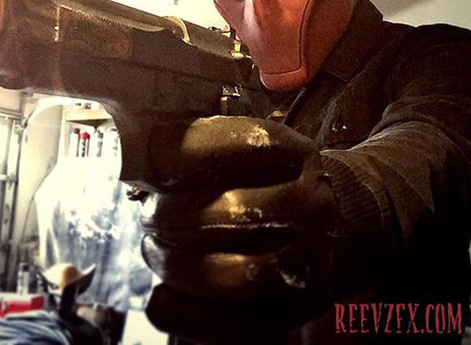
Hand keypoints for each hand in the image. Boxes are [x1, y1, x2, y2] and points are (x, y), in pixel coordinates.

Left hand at [139, 116, 342, 342]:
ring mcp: (306, 263)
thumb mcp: (250, 152)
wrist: (327, 229)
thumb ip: (204, 147)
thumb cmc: (268, 183)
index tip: (148, 158)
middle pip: (232, 211)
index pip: (244, 144)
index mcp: (296, 155)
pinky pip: (228, 327)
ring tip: (153, 247)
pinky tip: (161, 297)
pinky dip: (182, 314)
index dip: (187, 152)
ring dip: (172, 262)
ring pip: (227, 273)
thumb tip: (142, 156)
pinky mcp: (291, 312)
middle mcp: (310, 206)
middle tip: (150, 213)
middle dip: (171, 213)